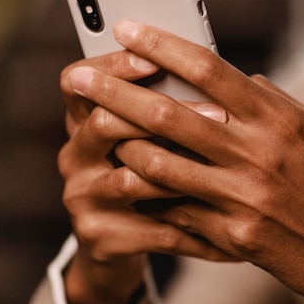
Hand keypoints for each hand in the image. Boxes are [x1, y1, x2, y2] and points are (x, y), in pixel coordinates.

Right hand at [59, 50, 231, 303]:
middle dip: (161, 116)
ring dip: (181, 174)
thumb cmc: (142, 174)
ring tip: (226, 171)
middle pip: (103, 123)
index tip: (154, 61)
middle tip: (218, 116)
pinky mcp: (99, 237)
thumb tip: (220, 74)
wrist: (115, 242)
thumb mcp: (142, 137)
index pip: (77, 82)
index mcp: (82, 122)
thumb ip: (163, 107)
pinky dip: (194, 229)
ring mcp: (83, 198)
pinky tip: (228, 230)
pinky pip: (153, 229)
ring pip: (130, 179)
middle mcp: (75, 156)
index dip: (111, 68)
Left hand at [68, 19, 303, 303]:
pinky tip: (124, 179)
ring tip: (93, 126)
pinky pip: (175, 209)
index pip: (208, 67)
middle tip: (76, 74)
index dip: (160, 43)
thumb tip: (238, 77)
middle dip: (113, 89)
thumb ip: (273, 101)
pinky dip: (147, 191)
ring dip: (120, 142)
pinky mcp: (234, 238)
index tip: (125, 28)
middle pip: (168, 112)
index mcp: (279, 118)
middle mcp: (258, 153)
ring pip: (158, 163)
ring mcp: (243, 198)